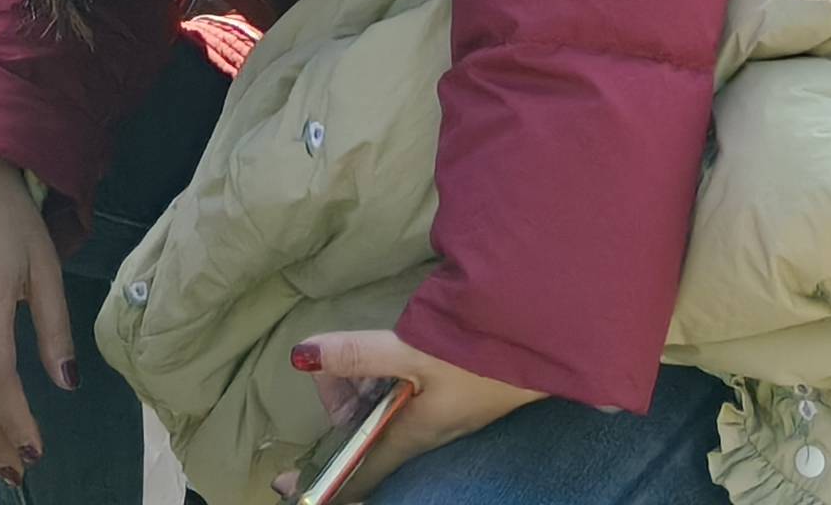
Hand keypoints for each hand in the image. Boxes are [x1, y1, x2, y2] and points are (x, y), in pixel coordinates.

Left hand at [280, 329, 537, 496]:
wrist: (546, 346)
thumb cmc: (482, 357)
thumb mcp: (415, 352)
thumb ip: (359, 353)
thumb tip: (301, 356)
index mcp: (409, 436)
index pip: (358, 473)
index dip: (322, 480)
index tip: (284, 483)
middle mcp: (422, 434)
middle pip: (365, 435)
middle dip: (339, 410)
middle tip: (329, 367)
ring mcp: (439, 416)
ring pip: (384, 415)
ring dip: (361, 391)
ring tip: (350, 356)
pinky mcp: (453, 395)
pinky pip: (403, 398)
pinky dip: (383, 381)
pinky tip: (383, 356)